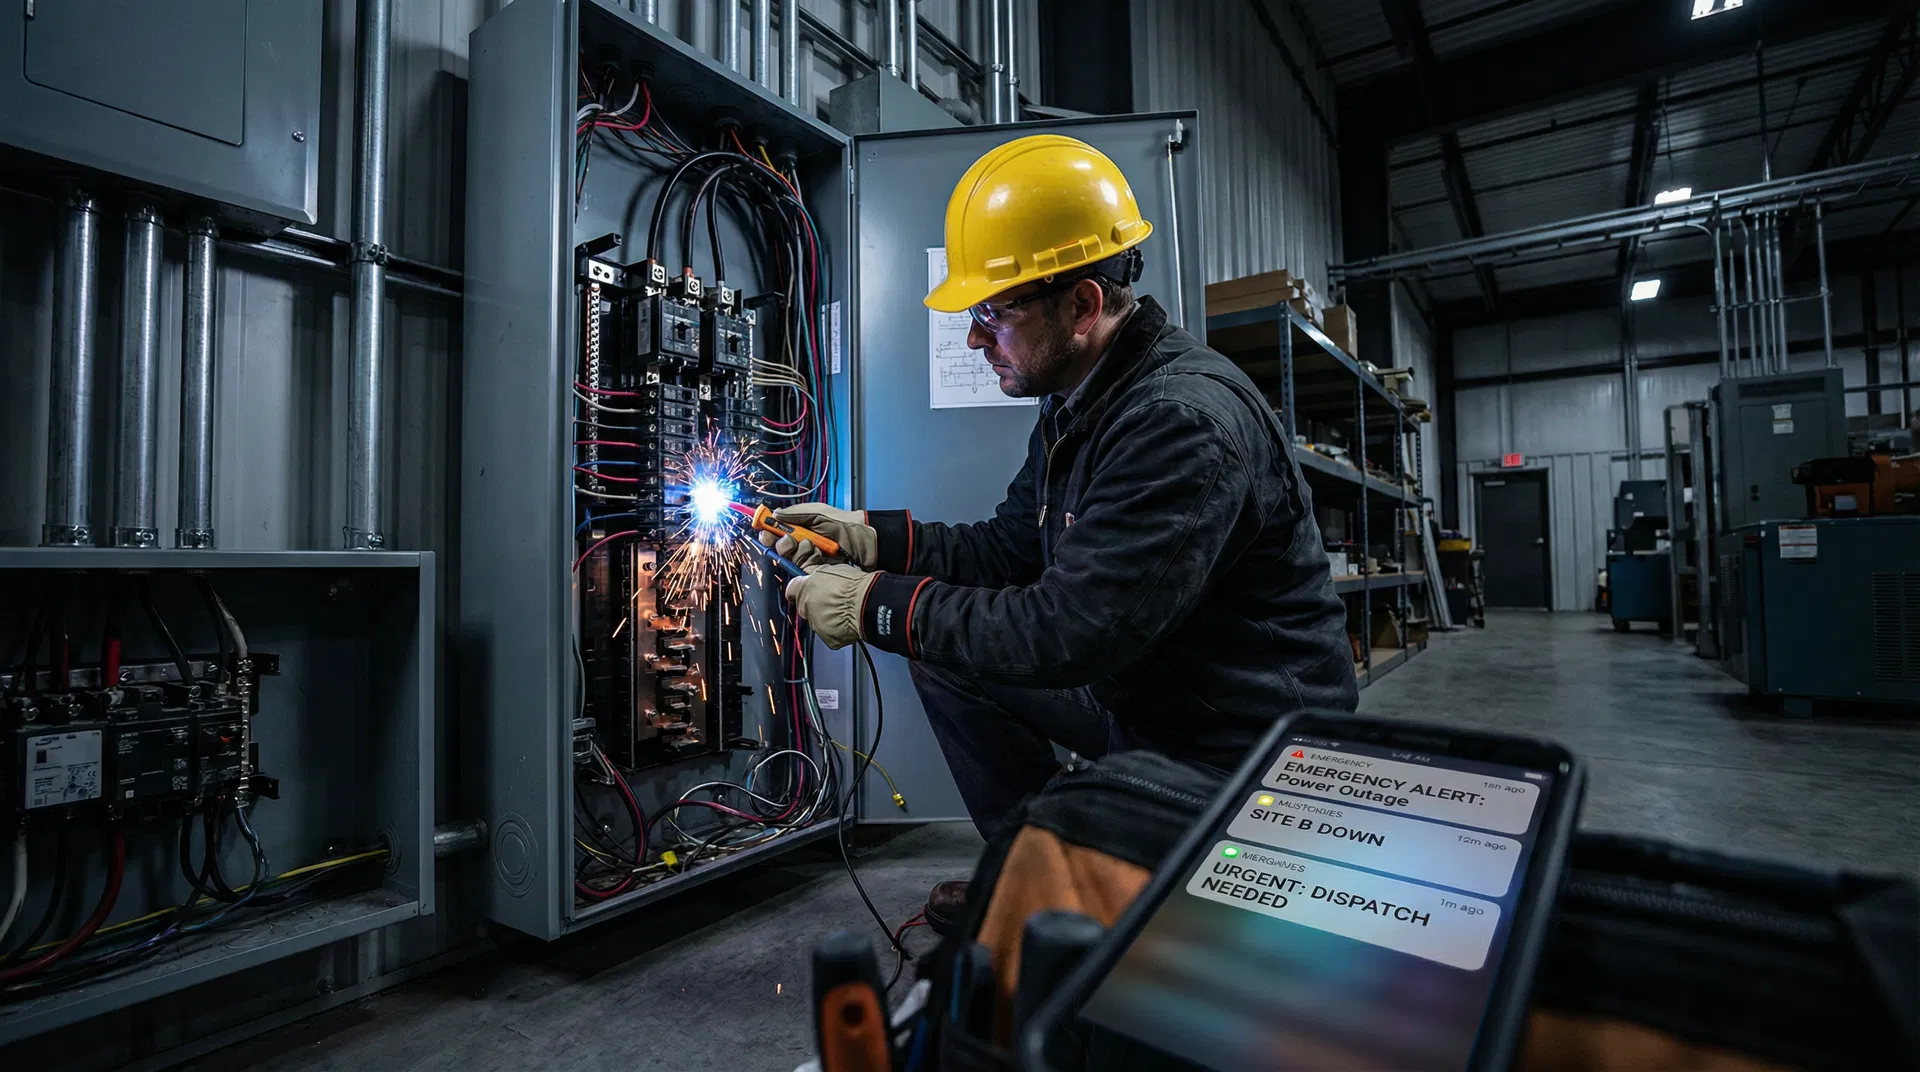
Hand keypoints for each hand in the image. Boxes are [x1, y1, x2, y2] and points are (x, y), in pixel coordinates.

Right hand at [757, 503, 876, 568]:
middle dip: (781, 544)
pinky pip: (804, 570)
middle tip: (788, 542)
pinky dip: (804, 565)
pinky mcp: (819, 570)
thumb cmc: (845, 525)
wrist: (869, 542)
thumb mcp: (819, 514)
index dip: (770, 531)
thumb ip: (796, 514)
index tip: (765, 533)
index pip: (779, 529)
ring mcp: (812, 556)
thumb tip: (774, 514)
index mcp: (803, 525)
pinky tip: (812, 558)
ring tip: (808, 547)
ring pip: (791, 559)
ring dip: (795, 553)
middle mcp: (805, 541)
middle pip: (782, 546)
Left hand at [784, 564, 877, 648]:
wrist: (868, 604)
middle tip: (831, 600)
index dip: (800, 589)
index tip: (806, 588)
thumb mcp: (832, 569)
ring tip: (843, 611)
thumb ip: (817, 573)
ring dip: (826, 618)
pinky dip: (836, 631)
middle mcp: (806, 609)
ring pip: (817, 622)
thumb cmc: (853, 586)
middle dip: (814, 605)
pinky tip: (847, 622)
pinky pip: (829, 635)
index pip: (791, 590)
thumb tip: (811, 574)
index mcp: (804, 589)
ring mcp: (816, 626)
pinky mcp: (828, 640)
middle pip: (804, 608)